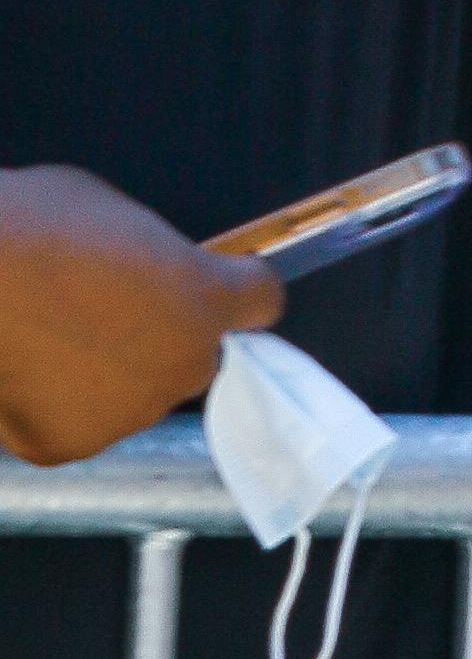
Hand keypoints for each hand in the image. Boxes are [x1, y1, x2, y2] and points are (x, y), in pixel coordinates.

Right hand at [0, 169, 277, 465]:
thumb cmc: (34, 222)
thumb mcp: (114, 214)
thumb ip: (150, 257)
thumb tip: (146, 271)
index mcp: (205, 300)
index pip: (259, 301)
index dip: (234, 288)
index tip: (212, 280)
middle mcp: (183, 366)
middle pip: (193, 355)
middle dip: (163, 336)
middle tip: (104, 310)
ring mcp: (128, 413)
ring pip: (135, 394)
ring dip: (111, 374)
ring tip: (52, 339)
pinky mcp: (69, 444)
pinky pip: (78, 421)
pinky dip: (56, 403)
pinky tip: (26, 369)